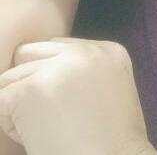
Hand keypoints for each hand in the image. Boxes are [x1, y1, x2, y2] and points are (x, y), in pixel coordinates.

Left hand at [0, 37, 153, 154]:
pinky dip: (11, 124)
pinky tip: (36, 138)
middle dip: (31, 82)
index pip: (58, 48)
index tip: (68, 106)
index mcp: (108, 50)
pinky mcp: (33, 89)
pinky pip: (2, 99)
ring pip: (12, 76)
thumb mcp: (112, 90)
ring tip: (47, 129)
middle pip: (31, 53)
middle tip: (51, 117)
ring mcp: (59, 67)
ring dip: (20, 105)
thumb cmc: (110, 142)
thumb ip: (85, 71)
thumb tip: (44, 67)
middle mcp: (85, 51)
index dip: (53, 78)